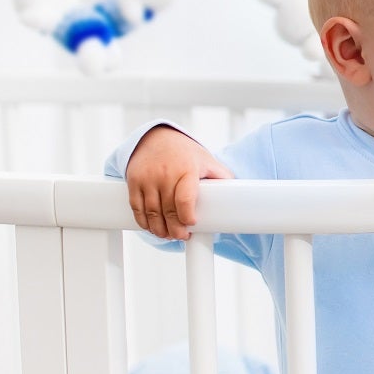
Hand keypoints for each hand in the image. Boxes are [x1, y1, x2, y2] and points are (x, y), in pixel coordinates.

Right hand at [127, 125, 232, 239]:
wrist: (156, 137)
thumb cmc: (185, 153)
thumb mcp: (206, 160)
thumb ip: (221, 176)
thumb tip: (239, 193)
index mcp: (186, 170)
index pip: (185, 199)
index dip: (187, 217)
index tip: (192, 225)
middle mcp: (165, 174)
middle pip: (168, 210)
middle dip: (175, 229)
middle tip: (181, 236)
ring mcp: (147, 178)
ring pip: (151, 212)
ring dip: (159, 229)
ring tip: (167, 235)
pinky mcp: (134, 181)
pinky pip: (137, 207)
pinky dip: (143, 221)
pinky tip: (152, 228)